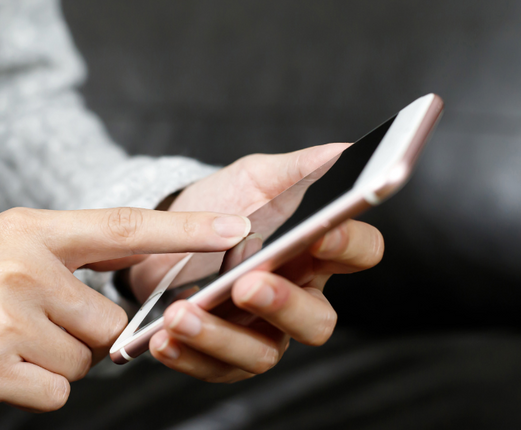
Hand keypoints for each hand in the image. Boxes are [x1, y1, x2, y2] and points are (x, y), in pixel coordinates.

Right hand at [0, 207, 250, 410]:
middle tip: (36, 322)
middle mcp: (24, 267)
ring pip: (84, 362)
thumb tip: (133, 285)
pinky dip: (35, 387)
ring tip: (8, 339)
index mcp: (34, 230)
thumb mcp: (9, 241)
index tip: (238, 227)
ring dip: (56, 361)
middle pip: (110, 323)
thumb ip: (73, 257)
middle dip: (87, 334)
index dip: (185, 228)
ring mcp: (6, 318)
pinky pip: (56, 392)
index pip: (124, 225)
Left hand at [131, 145, 384, 381]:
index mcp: (315, 251)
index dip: (348, 246)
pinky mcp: (223, 355)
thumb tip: (344, 151)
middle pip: (317, 320)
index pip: (359, 252)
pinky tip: (161, 338)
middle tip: (246, 285)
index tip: (319, 235)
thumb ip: (299, 168)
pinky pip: (214, 368)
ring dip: (221, 338)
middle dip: (283, 306)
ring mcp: (263, 332)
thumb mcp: (256, 177)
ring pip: (264, 354)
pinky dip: (187, 357)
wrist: (165, 231)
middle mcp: (297, 297)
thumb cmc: (222, 203)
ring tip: (180, 314)